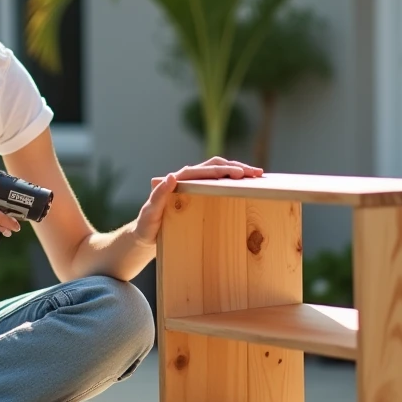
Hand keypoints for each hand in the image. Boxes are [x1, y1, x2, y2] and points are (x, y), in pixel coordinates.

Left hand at [132, 156, 263, 245]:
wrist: (145, 234)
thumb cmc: (147, 225)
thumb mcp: (150, 212)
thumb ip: (158, 195)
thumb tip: (171, 176)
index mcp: (178, 181)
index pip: (203, 171)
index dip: (221, 170)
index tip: (239, 173)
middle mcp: (187, 180)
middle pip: (214, 167)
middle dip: (236, 167)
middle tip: (256, 173)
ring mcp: (194, 187)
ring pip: (218, 173)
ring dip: (237, 171)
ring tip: (257, 175)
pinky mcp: (199, 195)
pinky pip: (218, 184)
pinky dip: (233, 182)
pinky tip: (247, 185)